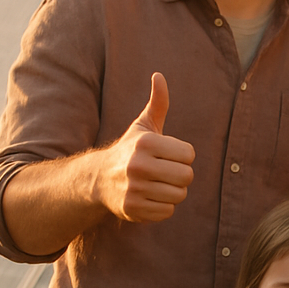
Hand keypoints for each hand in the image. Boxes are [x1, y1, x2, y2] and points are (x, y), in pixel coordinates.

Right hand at [98, 72, 195, 222]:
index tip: (168, 155)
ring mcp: (134, 189)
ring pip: (179, 195)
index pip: (189, 154)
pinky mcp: (132, 209)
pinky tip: (149, 197)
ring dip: (173, 191)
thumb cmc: (130, 149)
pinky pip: (168, 212)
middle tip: (166, 172)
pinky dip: (163, 206)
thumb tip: (159, 75)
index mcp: (146, 143)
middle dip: (181, 175)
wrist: (98, 179)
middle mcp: (138, 166)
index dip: (182, 155)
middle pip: (187, 176)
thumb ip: (158, 102)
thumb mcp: (143, 125)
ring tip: (157, 184)